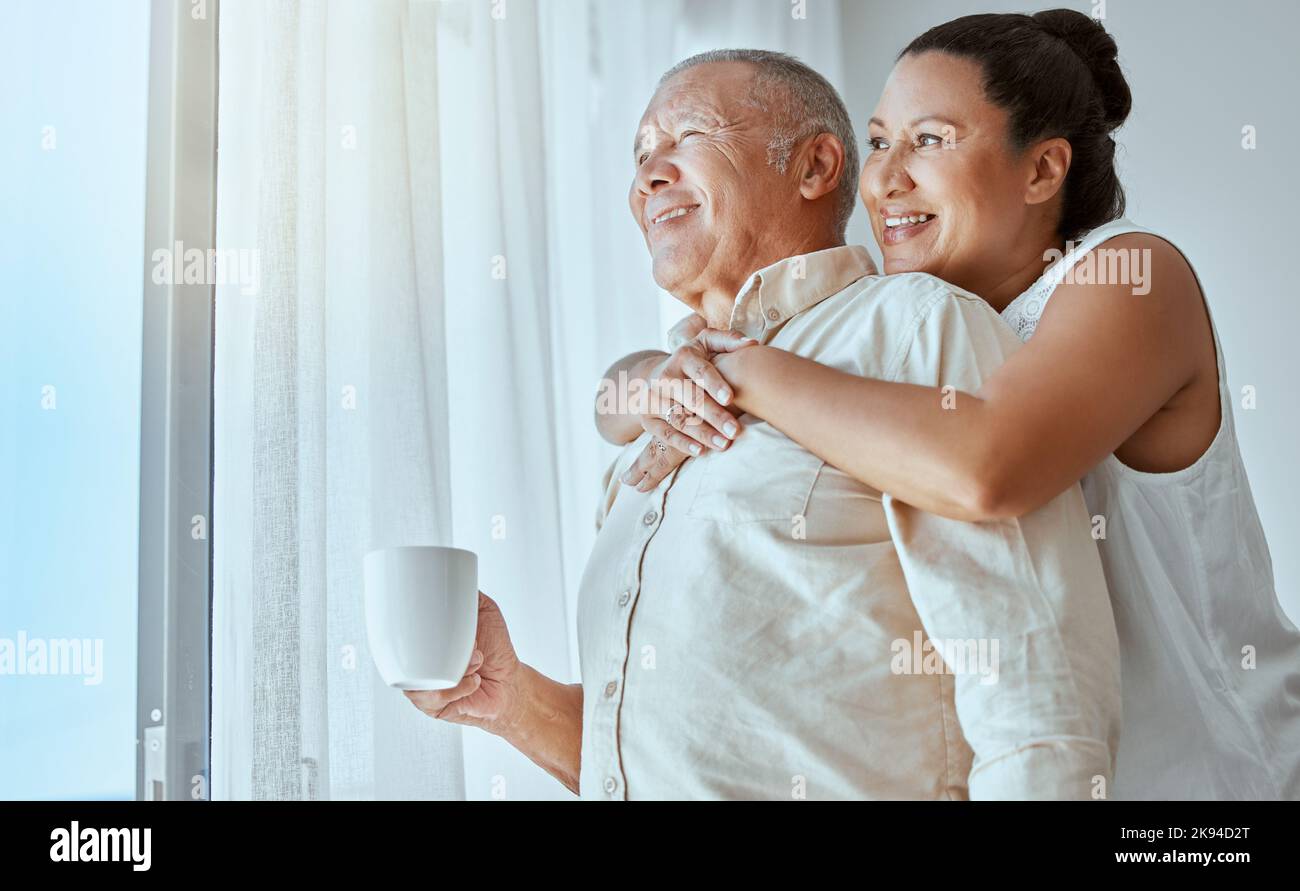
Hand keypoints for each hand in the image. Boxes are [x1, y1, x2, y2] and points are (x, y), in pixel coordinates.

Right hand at [404, 591, 522, 736]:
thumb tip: (458, 576)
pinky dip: (460, 687)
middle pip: (404, 657)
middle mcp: (418, 665)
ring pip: (420, 678)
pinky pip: (435, 698)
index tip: (420, 621)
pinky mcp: (433, 706)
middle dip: (437, 648)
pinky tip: (474, 680)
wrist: (510, 682)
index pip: (396, 636)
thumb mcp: (486, 612)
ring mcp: (422, 687)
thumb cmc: (495, 649)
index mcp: (424, 644)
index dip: (397, 629)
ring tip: (476, 661)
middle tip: (470, 644)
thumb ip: (470, 595)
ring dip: (455, 669)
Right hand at [621, 332, 755, 491]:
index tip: (730, 398)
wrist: (654, 376)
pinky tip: (701, 451)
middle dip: (714, 415)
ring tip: (724, 445)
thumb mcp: (706, 343)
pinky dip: (682, 443)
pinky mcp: (647, 418)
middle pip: (691, 398)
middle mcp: (665, 376)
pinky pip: (665, 433)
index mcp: (683, 356)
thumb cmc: (693, 361)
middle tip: (735, 430)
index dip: (714, 384)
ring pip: (679, 418)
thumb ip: (729, 340)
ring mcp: (654, 398)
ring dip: (702, 433)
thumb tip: (753, 344)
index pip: (700, 371)